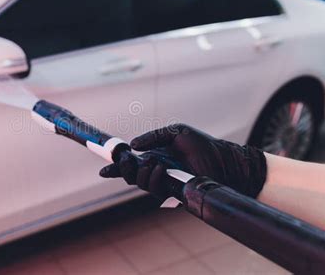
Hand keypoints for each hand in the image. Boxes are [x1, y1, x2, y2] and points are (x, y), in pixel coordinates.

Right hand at [100, 124, 266, 198]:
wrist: (222, 160)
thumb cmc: (202, 145)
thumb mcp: (175, 133)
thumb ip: (153, 137)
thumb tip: (133, 145)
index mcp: (154, 155)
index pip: (130, 163)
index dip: (115, 166)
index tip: (102, 168)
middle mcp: (156, 170)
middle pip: (129, 175)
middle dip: (121, 168)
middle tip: (125, 160)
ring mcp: (163, 182)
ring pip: (139, 183)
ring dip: (142, 172)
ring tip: (155, 162)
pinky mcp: (171, 192)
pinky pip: (154, 188)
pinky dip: (154, 177)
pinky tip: (161, 168)